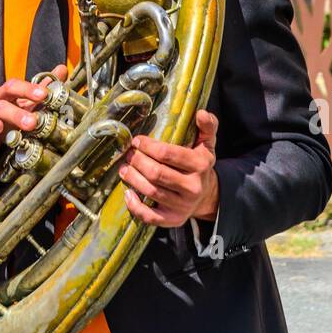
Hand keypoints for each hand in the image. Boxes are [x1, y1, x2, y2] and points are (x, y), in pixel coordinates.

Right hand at [0, 65, 68, 176]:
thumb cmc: (3, 120)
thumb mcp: (22, 104)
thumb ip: (41, 88)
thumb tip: (62, 69)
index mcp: (2, 98)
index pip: (13, 88)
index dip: (28, 89)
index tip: (45, 94)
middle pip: (0, 106)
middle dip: (16, 113)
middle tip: (33, 122)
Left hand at [119, 109, 218, 226]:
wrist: (207, 196)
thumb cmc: (200, 165)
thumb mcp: (207, 145)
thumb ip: (207, 127)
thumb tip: (200, 112)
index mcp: (200, 165)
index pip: (168, 154)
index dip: (148, 146)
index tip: (136, 141)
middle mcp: (193, 187)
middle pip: (156, 173)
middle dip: (137, 161)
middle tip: (128, 154)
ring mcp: (183, 205)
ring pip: (151, 191)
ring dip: (132, 178)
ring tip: (124, 168)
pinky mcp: (173, 220)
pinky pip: (150, 216)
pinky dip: (135, 206)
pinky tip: (128, 193)